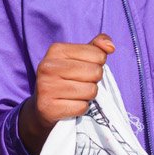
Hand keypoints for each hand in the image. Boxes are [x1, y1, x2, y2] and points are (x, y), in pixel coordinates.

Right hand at [19, 35, 114, 151]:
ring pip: (91, 91)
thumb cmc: (65, 77)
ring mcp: (46, 88)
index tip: (84, 68)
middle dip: (93, 80)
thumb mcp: (78, 57)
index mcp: (56, 50)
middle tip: (80, 82)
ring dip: (88, 95)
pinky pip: (82, 107)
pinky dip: (80, 108)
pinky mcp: (49, 108)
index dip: (98, 64)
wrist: (43, 105)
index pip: (98, 54)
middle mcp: (48, 67)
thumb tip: (110, 47)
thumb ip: (96, 47)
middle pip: (95, 72)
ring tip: (75, 93)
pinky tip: (70, 104)